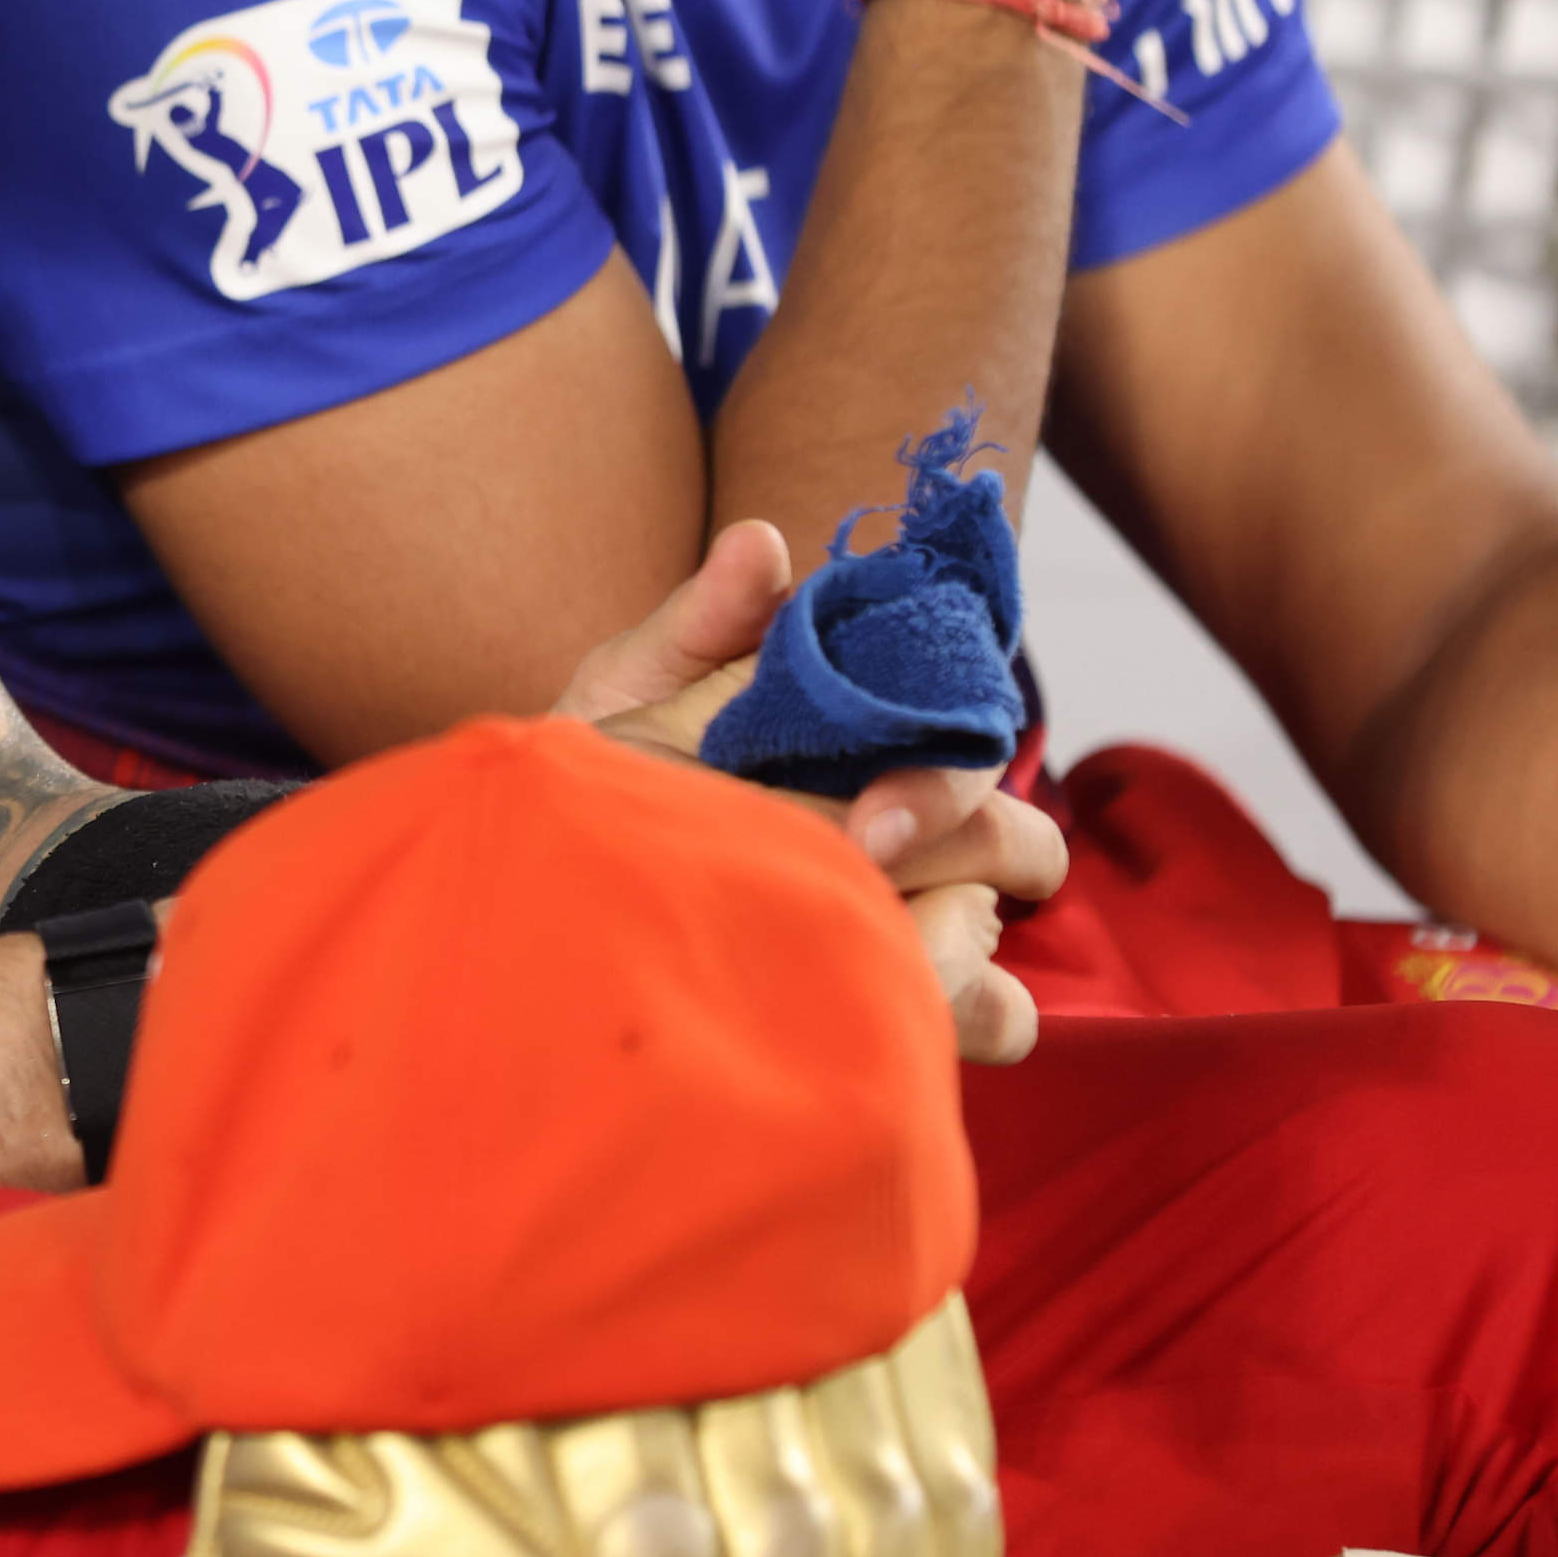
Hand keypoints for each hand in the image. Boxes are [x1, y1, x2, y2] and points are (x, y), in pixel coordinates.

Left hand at [560, 518, 1061, 1062]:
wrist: (546, 886)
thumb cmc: (601, 780)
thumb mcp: (631, 692)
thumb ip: (703, 621)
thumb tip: (761, 541)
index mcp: (868, 743)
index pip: (971, 730)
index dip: (942, 761)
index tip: (869, 813)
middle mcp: (910, 834)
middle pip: (1011, 838)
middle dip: (948, 846)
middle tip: (852, 860)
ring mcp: (911, 922)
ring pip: (992, 931)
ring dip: (942, 946)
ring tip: (853, 954)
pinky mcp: (900, 1001)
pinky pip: (993, 1015)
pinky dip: (954, 1011)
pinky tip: (868, 1013)